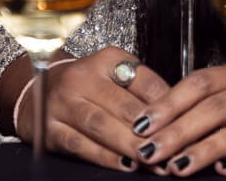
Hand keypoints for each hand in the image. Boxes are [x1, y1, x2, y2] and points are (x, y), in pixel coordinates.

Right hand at [9, 47, 171, 169]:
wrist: (37, 93)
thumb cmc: (88, 88)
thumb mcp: (115, 77)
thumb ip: (144, 93)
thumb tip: (182, 116)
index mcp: (107, 59)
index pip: (145, 82)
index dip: (169, 107)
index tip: (187, 126)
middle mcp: (82, 76)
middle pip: (124, 106)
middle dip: (153, 132)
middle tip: (176, 151)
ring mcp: (63, 102)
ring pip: (102, 126)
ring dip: (131, 147)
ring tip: (155, 162)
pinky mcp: (49, 128)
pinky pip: (81, 145)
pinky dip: (105, 157)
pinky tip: (126, 166)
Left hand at [136, 56, 225, 174]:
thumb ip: (222, 91)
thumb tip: (171, 112)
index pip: (200, 83)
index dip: (169, 102)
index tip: (142, 122)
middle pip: (214, 108)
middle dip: (178, 131)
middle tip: (149, 150)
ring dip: (205, 149)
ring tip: (178, 166)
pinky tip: (224, 171)